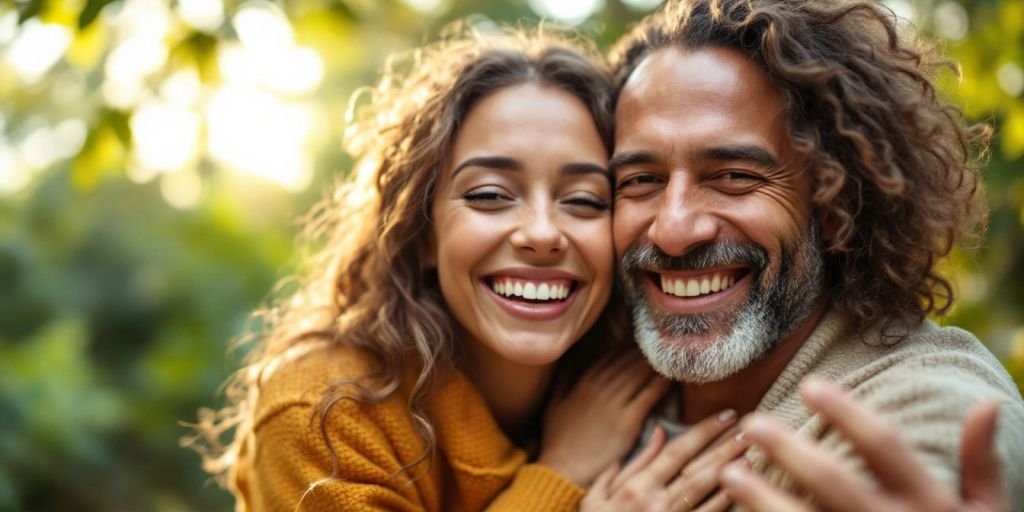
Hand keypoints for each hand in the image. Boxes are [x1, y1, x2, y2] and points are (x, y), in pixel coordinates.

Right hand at [538, 350, 669, 486]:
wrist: (564, 468)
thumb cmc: (558, 439)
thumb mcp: (554, 404)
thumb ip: (563, 380)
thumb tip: (571, 360)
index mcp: (584, 382)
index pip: (612, 357)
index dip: (628, 350)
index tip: (641, 346)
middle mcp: (600, 387)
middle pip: (629, 362)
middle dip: (646, 354)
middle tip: (662, 349)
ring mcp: (614, 403)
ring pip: (641, 375)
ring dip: (656, 365)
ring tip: (670, 360)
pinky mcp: (628, 420)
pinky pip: (649, 395)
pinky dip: (662, 384)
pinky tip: (671, 379)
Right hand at [581, 409, 747, 510]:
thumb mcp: (597, 496)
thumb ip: (628, 465)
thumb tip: (658, 433)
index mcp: (636, 485)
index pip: (676, 451)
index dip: (703, 431)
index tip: (724, 415)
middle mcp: (654, 501)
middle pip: (696, 468)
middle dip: (723, 447)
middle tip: (748, 429)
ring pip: (704, 491)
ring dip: (729, 471)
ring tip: (749, 452)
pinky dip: (723, 502)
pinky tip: (740, 487)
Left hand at [720, 377, 1009, 511]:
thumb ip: (981, 463)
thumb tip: (988, 402)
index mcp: (931, 503)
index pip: (884, 445)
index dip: (846, 411)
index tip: (809, 385)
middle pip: (833, 482)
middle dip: (790, 450)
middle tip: (753, 423)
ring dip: (762, 499)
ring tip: (730, 472)